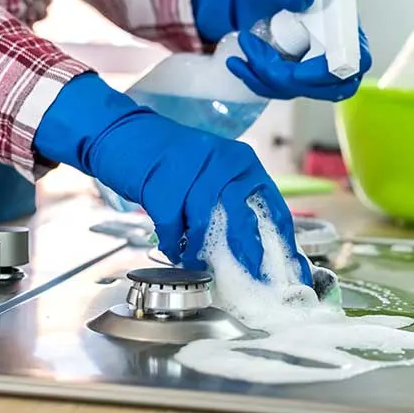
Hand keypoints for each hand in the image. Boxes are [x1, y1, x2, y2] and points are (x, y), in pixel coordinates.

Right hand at [34, 74, 311, 284]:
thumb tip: (257, 252)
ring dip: (198, 250)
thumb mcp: (213, 177)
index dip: (280, 245)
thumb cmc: (171, 162)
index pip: (272, 208)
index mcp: (243, 162)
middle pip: (242, 220)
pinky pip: (172, 226)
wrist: (124, 134)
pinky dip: (171, 242)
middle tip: (246, 278)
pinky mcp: (163, 182)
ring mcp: (193, 169)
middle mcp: (223, 161)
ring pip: (204, 226)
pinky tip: (171, 246)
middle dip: (244, 255)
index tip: (288, 273)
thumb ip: (235, 207)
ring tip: (194, 261)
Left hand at [224, 27, 371, 100]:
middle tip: (252, 49)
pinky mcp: (298, 79)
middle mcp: (338, 52)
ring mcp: (318, 70)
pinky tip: (237, 64)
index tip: (294, 73)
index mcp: (346, 26)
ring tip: (241, 48)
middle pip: (326, 87)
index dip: (328, 73)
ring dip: (265, 78)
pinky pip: (282, 90)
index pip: (355, 61)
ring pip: (299, 90)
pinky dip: (257, 81)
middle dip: (284, 77)